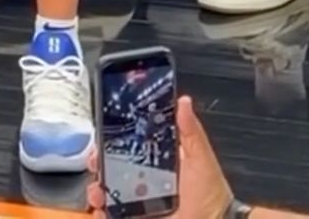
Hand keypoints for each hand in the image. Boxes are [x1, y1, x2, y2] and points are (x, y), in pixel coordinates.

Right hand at [88, 98, 232, 218]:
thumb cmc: (212, 198)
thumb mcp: (201, 160)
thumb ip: (190, 131)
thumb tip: (183, 102)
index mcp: (158, 162)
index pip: (129, 146)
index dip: (113, 140)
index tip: (103, 136)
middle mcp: (145, 182)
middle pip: (112, 167)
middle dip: (99, 162)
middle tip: (97, 161)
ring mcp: (139, 203)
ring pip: (108, 191)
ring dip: (96, 189)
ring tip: (97, 190)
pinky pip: (112, 215)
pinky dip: (102, 212)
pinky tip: (101, 209)